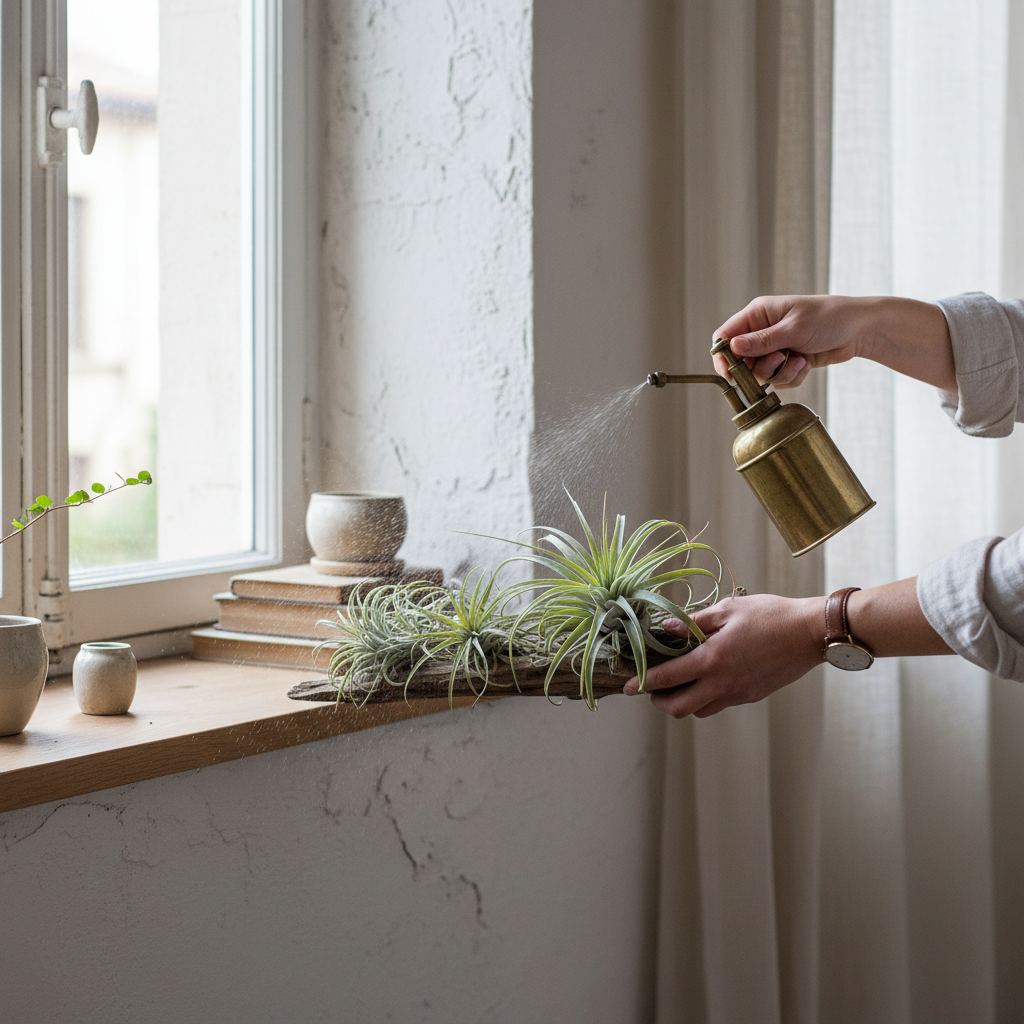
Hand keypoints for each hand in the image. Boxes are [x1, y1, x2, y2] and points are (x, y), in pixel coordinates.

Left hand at [623, 594, 824, 717]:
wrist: (810, 634)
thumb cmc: (770, 615)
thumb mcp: (728, 610)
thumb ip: (695, 622)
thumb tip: (667, 628)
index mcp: (712, 660)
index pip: (667, 678)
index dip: (643, 683)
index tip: (627, 686)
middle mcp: (723, 683)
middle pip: (679, 708)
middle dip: (660, 702)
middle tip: (652, 688)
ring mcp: (738, 694)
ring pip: (700, 710)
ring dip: (683, 702)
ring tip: (678, 683)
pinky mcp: (752, 696)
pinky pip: (720, 704)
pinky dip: (706, 698)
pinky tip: (706, 679)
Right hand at [712, 294, 955, 392]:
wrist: (859, 330)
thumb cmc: (829, 318)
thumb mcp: (794, 328)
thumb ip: (762, 340)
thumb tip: (732, 347)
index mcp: (758, 314)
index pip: (725, 336)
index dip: (723, 356)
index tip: (731, 374)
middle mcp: (762, 330)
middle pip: (741, 361)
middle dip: (760, 367)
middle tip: (780, 360)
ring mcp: (774, 347)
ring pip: (761, 373)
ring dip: (780, 372)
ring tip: (799, 359)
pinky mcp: (787, 361)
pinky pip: (777, 379)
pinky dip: (792, 376)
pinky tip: (806, 363)